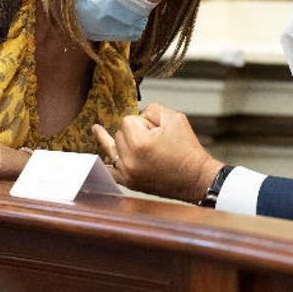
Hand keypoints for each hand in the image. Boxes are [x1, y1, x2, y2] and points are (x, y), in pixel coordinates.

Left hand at [92, 103, 223, 202]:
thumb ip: (151, 108)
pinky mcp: (130, 183)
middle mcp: (129, 160)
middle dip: (134, 133)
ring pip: (114, 148)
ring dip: (122, 143)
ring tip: (95, 129)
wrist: (196, 179)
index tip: (157, 131)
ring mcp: (128, 174)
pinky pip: (110, 171)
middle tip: (155, 141)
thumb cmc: (187, 149)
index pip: (128, 120)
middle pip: (119, 134)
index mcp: (139, 143)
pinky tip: (98, 157)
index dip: (143, 122)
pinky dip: (107, 163)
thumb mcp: (174, 117)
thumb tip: (138, 115)